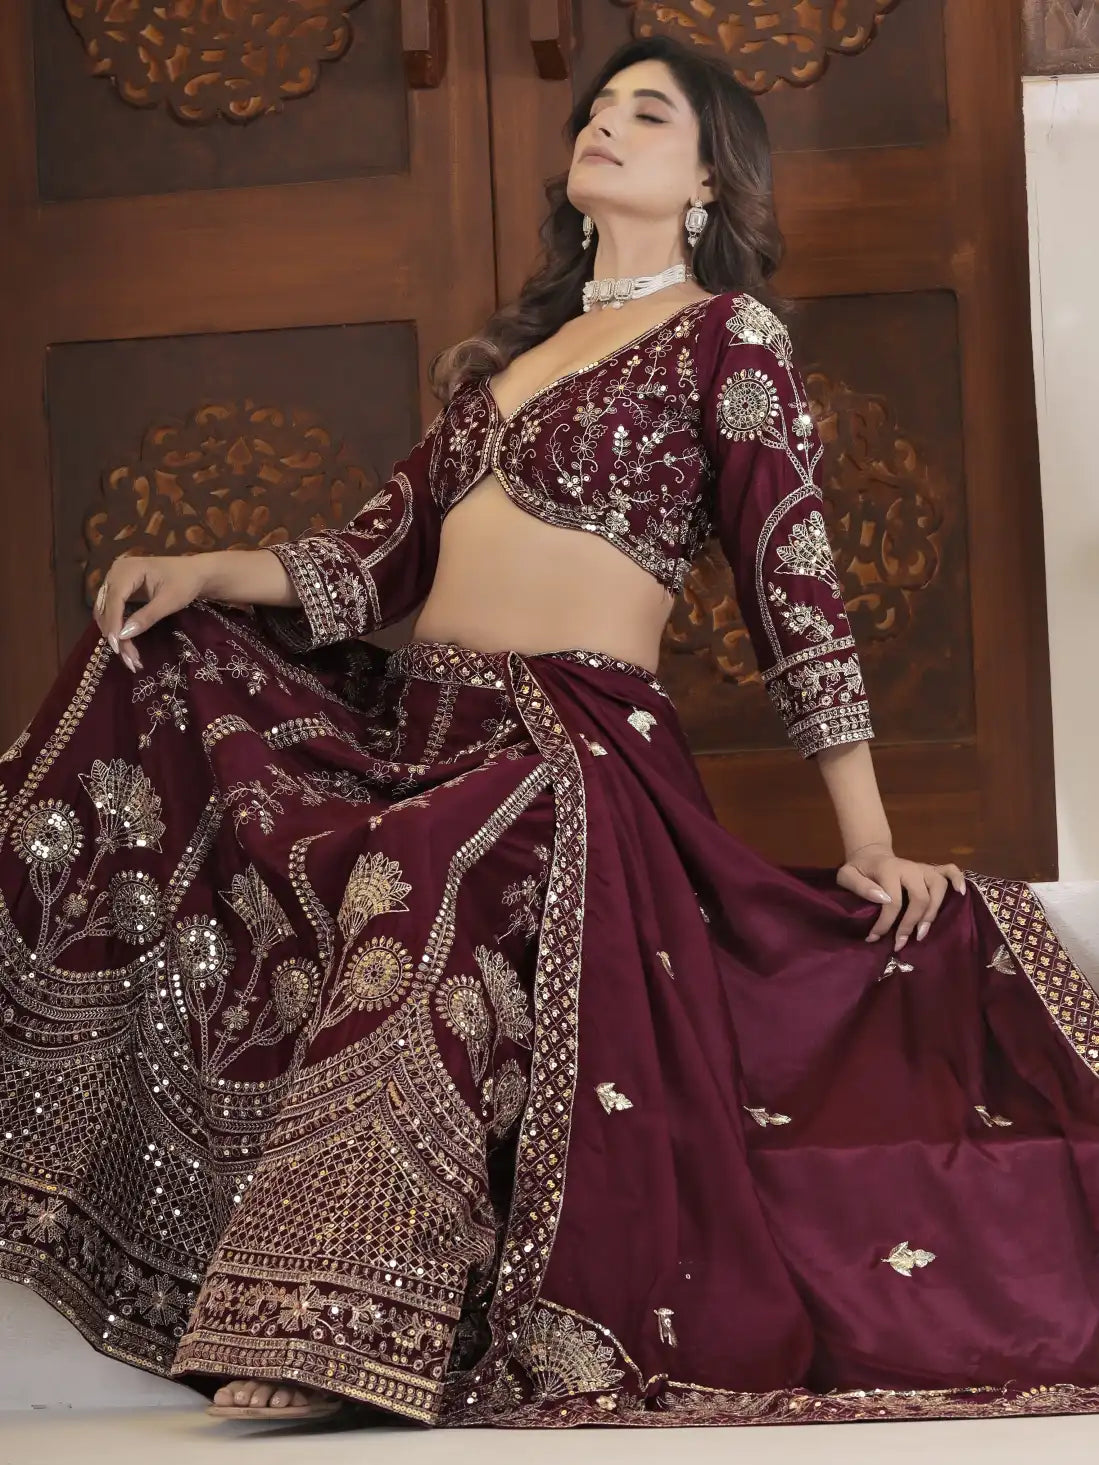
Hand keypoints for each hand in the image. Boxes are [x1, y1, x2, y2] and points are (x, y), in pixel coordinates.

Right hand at [93, 554, 208, 672]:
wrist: (194, 572)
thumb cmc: (185, 582)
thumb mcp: (170, 600)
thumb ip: (147, 617)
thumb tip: (124, 635)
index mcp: (128, 569)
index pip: (114, 599)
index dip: (114, 624)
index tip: (117, 646)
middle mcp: (115, 573)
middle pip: (106, 607)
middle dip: (114, 634)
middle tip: (128, 659)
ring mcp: (114, 581)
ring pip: (105, 612)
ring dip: (114, 634)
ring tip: (129, 657)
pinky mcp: (118, 590)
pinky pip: (111, 611)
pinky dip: (117, 628)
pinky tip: (126, 645)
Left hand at [836, 842, 965, 951]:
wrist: (870, 854)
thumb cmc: (859, 869)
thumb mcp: (847, 875)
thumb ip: (860, 886)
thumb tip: (882, 899)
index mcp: (889, 869)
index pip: (893, 901)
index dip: (885, 923)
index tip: (875, 938)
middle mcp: (910, 868)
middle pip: (920, 897)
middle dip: (911, 923)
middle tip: (901, 942)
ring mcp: (922, 867)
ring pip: (938, 887)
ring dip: (933, 912)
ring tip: (922, 932)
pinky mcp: (930, 869)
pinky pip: (950, 870)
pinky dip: (958, 880)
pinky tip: (960, 894)